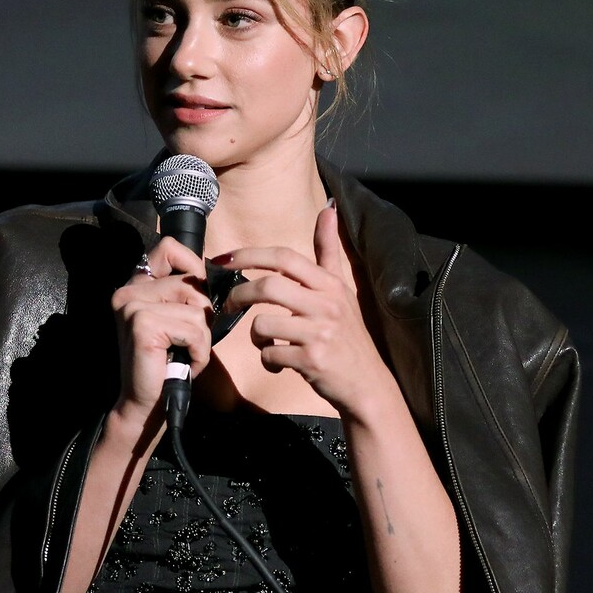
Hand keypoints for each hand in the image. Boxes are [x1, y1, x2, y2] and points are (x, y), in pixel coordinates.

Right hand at [110, 237, 212, 424]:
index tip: (197, 296)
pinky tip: (183, 364)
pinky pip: (194, 330)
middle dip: (202, 317)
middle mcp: (128, 291)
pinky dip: (198, 352)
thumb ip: (187, 293)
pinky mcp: (142, 324)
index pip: (169, 248)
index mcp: (136, 285)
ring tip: (183, 355)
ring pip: (197, 309)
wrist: (146, 404)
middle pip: (192, 284)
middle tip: (185, 342)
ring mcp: (132, 306)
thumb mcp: (179, 320)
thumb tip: (214, 271)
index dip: (193, 266)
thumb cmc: (168, 363)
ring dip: (201, 338)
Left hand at [217, 204, 401, 419]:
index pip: (285, 258)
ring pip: (263, 324)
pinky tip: (280, 363)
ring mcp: (320, 333)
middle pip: (268, 287)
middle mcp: (327, 304)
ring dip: (255, 336)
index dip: (250, 255)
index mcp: (330, 285)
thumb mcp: (342, 290)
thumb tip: (328, 208)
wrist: (367, 384)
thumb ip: (329, 251)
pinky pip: (270, 353)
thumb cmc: (348, 335)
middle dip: (240, 295)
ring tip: (266, 342)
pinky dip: (268, 359)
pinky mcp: (312, 360)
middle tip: (230, 305)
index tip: (224, 259)